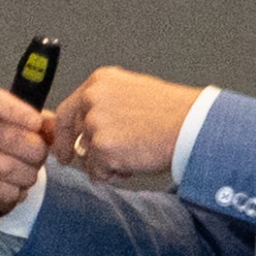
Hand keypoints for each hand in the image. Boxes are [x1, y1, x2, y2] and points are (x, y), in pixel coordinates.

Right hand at [0, 88, 55, 218]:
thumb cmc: (2, 143)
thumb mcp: (23, 124)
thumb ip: (41, 123)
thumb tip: (52, 127)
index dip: (16, 111)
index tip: (37, 124)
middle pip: (2, 135)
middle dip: (32, 150)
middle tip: (40, 157)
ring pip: (2, 166)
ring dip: (25, 175)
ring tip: (29, 176)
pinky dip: (10, 191)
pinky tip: (15, 189)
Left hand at [58, 68, 203, 183]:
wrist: (193, 126)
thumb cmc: (172, 113)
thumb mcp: (132, 95)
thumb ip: (104, 107)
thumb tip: (85, 130)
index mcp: (99, 82)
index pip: (65, 111)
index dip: (62, 135)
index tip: (63, 150)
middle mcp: (92, 99)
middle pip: (74, 135)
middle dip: (87, 152)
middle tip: (108, 158)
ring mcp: (95, 123)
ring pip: (87, 155)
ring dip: (105, 162)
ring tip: (134, 153)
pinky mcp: (103, 147)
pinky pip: (97, 171)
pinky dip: (112, 173)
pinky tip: (134, 162)